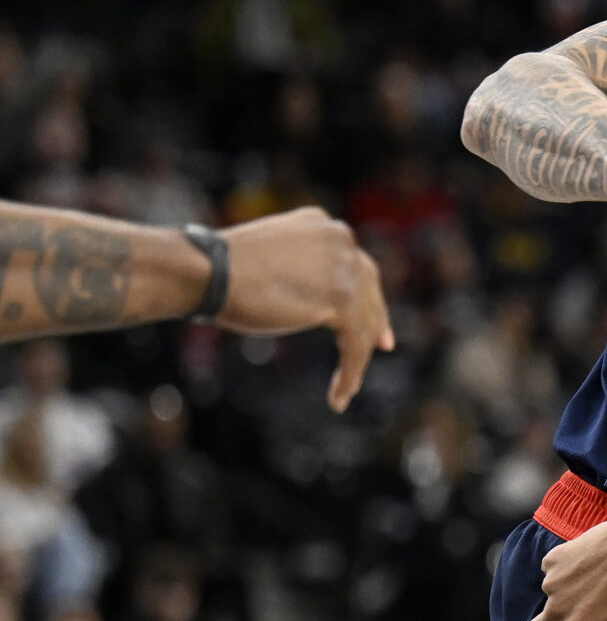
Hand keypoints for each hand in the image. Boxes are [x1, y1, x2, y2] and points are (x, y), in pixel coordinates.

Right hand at [217, 207, 394, 410]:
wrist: (207, 271)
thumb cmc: (221, 270)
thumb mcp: (273, 258)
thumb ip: (303, 270)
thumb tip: (319, 301)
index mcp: (323, 225)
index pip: (354, 264)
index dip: (368, 293)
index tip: (374, 319)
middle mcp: (341, 240)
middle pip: (369, 289)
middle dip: (377, 322)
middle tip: (384, 347)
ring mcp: (344, 268)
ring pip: (364, 322)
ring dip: (357, 357)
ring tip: (346, 387)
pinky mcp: (341, 299)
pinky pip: (355, 344)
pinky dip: (351, 372)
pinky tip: (340, 394)